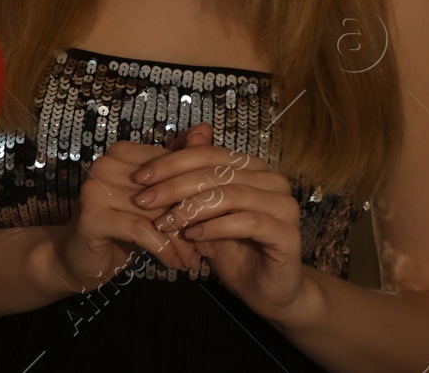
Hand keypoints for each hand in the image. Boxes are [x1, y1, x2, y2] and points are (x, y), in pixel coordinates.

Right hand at [52, 121, 213, 292]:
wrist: (78, 257)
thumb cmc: (120, 226)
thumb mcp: (153, 198)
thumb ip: (176, 166)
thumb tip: (206, 128)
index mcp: (122, 152)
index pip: (171, 168)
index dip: (196, 198)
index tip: (216, 224)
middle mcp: (105, 163)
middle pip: (165, 191)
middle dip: (190, 223)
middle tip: (207, 248)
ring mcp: (94, 187)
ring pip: (155, 213)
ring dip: (179, 241)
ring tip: (192, 261)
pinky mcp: (91, 215)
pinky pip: (140, 230)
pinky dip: (163, 249)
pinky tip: (174, 264)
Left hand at [135, 137, 307, 320]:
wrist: (264, 289)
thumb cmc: (231, 246)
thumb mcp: (202, 210)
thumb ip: (192, 177)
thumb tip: (180, 137)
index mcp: (253, 167)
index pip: (207, 153)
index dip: (171, 163)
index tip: (140, 178)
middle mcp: (273, 180)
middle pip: (216, 172)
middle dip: (174, 186)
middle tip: (144, 201)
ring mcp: (284, 206)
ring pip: (230, 195)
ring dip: (191, 208)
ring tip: (165, 223)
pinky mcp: (288, 233)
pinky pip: (246, 222)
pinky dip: (214, 227)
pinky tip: (192, 237)